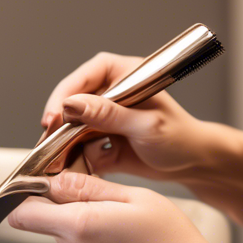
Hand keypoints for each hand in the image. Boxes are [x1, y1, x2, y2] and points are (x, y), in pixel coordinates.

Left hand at [7, 171, 219, 242]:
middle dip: (58, 202)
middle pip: (45, 222)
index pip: (22, 215)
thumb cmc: (170, 238)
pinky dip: (96, 235)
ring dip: (81, 219)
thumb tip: (56, 180)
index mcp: (79, 225)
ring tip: (117, 211)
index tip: (40, 182)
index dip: (24, 196)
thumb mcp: (131, 195)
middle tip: (92, 189)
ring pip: (67, 233)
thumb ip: (87, 186)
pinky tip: (124, 231)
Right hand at [41, 52, 216, 179]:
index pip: (86, 75)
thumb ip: (108, 114)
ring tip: (56, 159)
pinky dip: (73, 158)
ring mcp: (104, 119)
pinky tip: (71, 167)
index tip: (56, 114)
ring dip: (63, 144)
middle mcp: (111, 95)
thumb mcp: (145, 124)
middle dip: (60, 124)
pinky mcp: (101, 142)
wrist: (193, 166)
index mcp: (125, 76)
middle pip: (72, 103)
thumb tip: (72, 105)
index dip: (66, 92)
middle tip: (50, 140)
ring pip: (71, 128)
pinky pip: (78, 148)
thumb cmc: (180, 137)